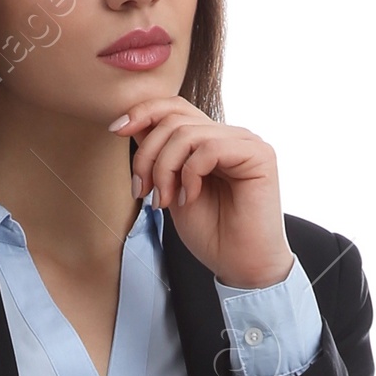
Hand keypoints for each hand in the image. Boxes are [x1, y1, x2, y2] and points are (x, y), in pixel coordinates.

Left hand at [108, 99, 292, 289]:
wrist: (242, 267)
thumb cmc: (211, 234)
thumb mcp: (171, 190)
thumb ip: (159, 157)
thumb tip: (132, 124)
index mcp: (210, 140)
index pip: (174, 107)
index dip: (143, 112)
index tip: (116, 131)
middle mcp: (229, 135)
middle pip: (174, 118)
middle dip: (147, 154)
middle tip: (141, 191)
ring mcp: (245, 142)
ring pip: (187, 133)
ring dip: (164, 169)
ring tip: (164, 201)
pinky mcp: (259, 155)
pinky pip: (209, 148)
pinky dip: (190, 175)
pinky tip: (189, 199)